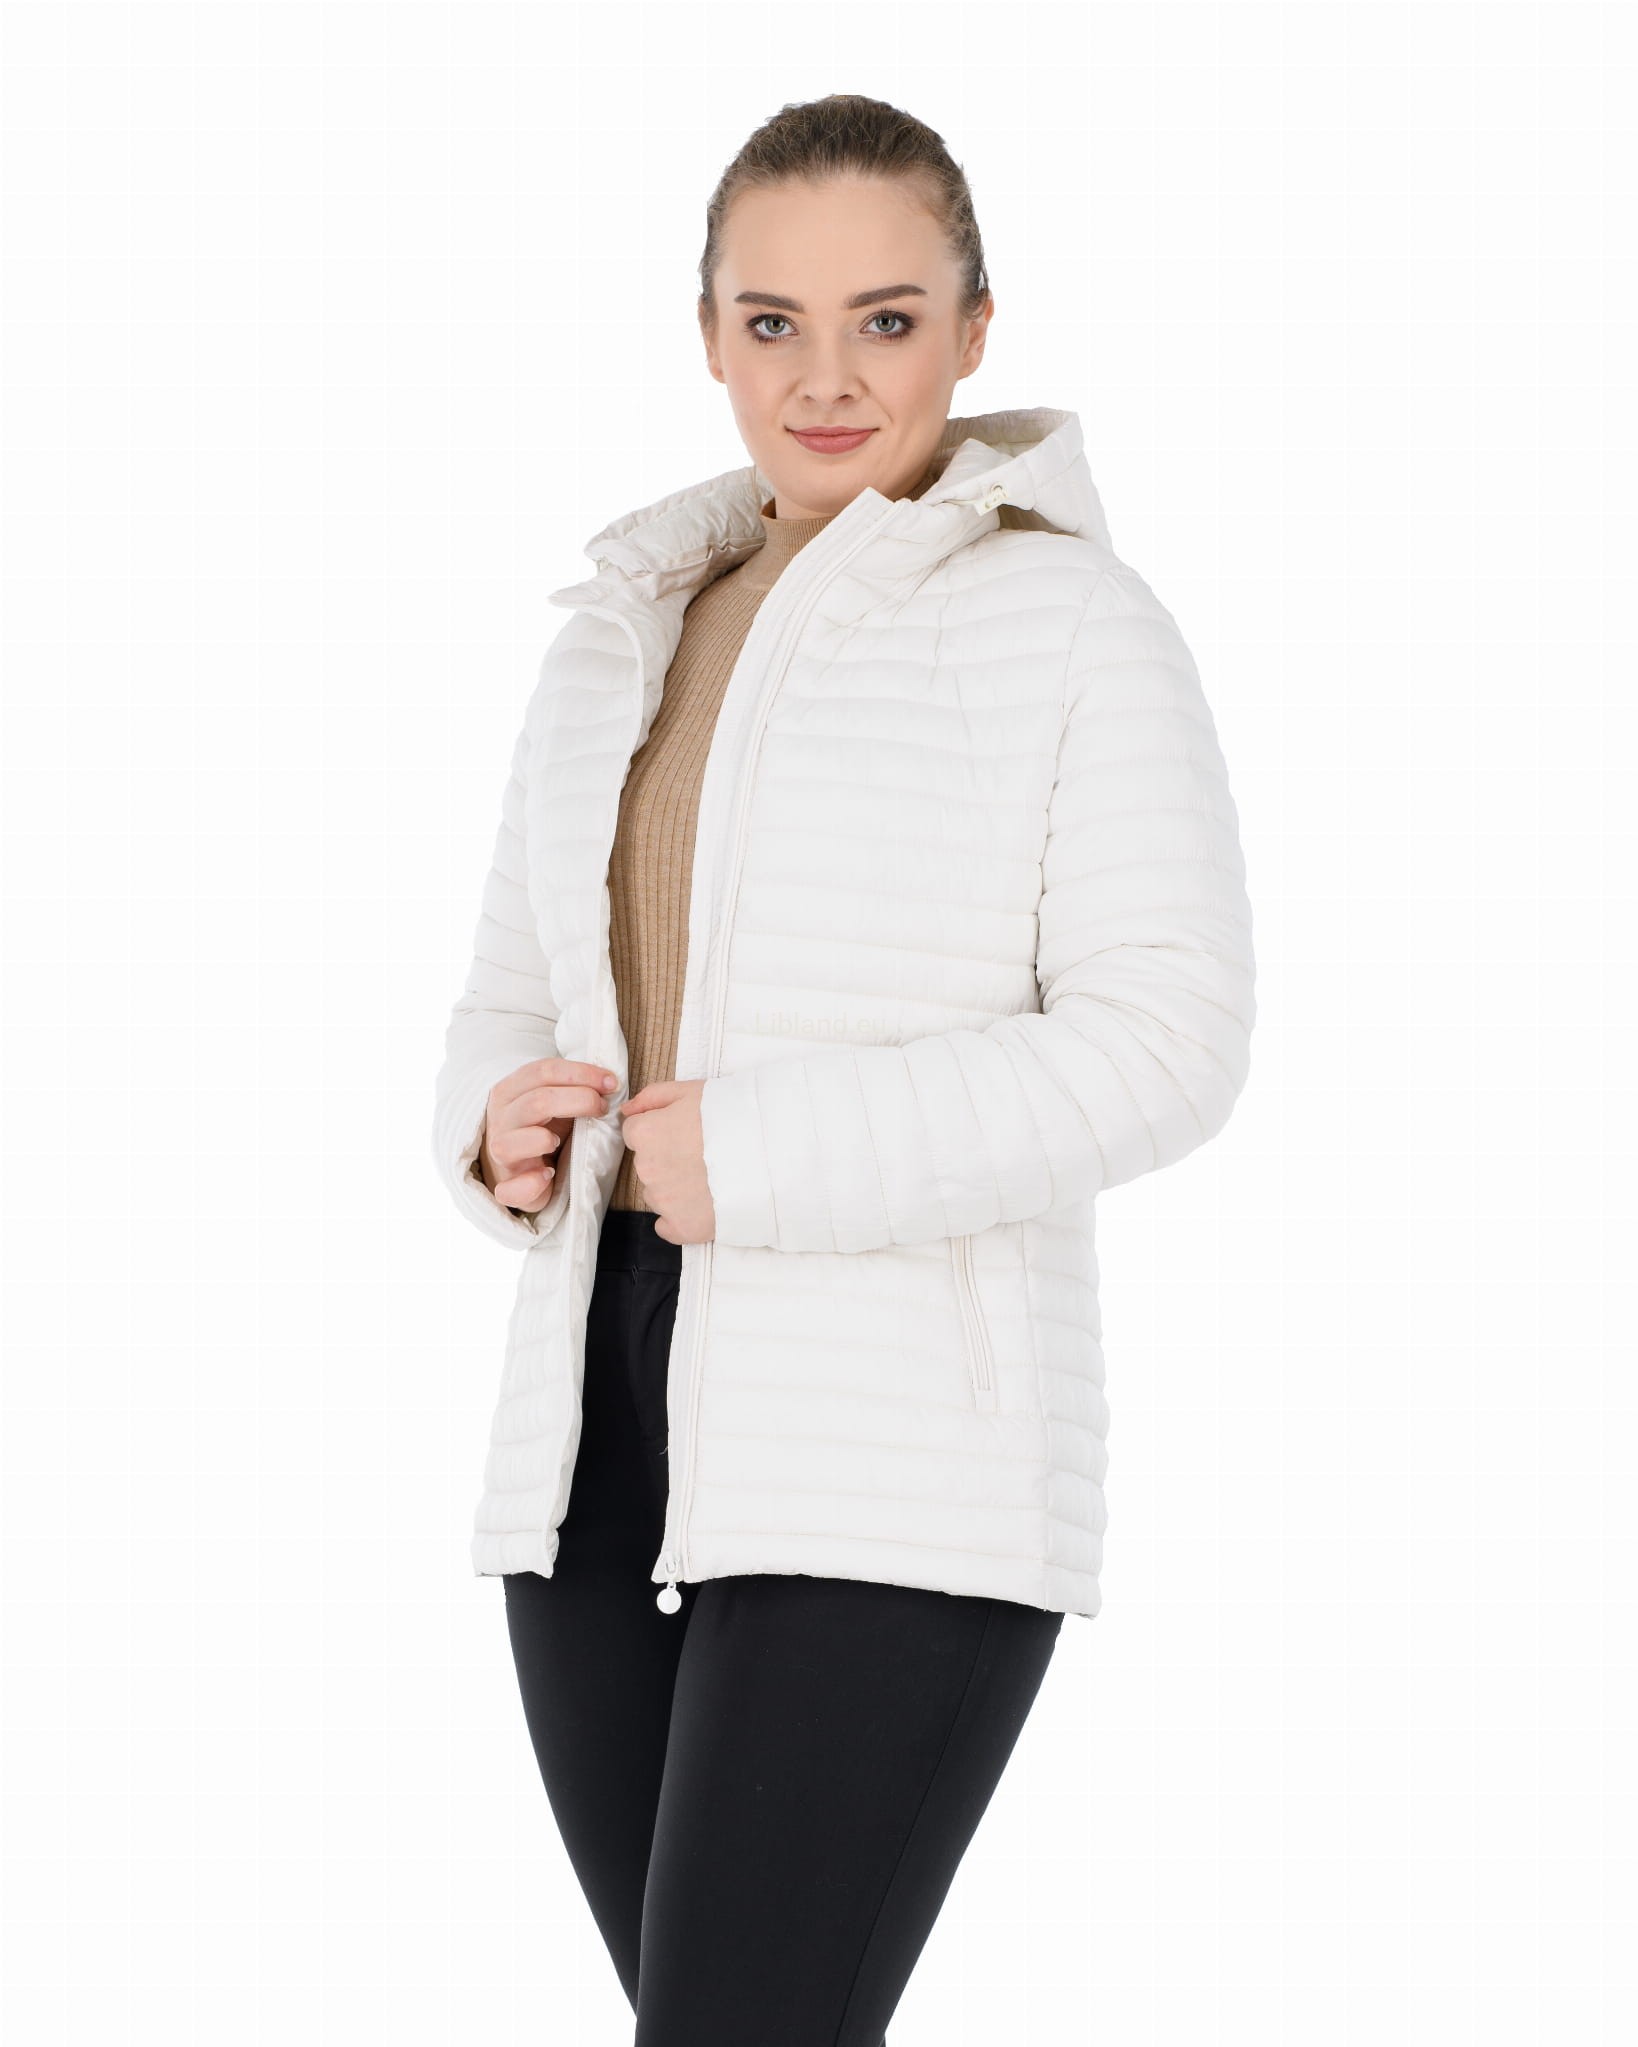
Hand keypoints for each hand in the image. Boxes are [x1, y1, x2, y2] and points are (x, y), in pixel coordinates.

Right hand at [479, 1057, 617, 1214]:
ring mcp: (500, 1152)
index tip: (611, 1082)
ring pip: (511, 1143)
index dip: (581, 1073)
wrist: (516, 1167)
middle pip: (538, 1101)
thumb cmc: (542, 1127)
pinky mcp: (504, 1186)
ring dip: (542, 1140)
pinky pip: (508, 1189)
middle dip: (579, 1100)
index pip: (544, 1071)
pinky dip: (529, 1184)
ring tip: (560, 1142)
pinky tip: (547, 1176)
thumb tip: (610, 1081)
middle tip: (604, 1107)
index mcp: (511, 1090)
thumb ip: (571, 1088)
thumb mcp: (552, 1101)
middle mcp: (502, 1118)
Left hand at [617, 1078, 715, 1244]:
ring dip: (676, 1188)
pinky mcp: (682, 1227)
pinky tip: (703, 1204)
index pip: (635, 1133)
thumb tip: (626, 1110)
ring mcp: (663, 1201)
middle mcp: (647, 1169)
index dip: (660, 1130)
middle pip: (647, 1164)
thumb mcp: (691, 1091)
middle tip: (702, 1153)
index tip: (684, 1132)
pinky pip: (668, 1226)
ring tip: (710, 1177)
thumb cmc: (731, 1115)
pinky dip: (681, 1218)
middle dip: (668, 1159)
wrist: (769, 1152)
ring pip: (659, 1193)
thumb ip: (652, 1097)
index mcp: (645, 1135)